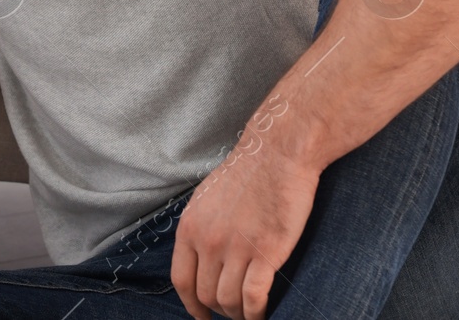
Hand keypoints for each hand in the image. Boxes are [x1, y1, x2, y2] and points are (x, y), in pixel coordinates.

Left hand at [170, 119, 318, 319]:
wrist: (277, 154)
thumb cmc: (247, 174)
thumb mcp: (207, 200)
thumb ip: (200, 230)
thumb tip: (200, 258)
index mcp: (189, 227)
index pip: (181, 280)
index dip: (191, 305)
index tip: (202, 316)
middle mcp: (207, 241)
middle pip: (206, 295)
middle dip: (220, 310)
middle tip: (234, 311)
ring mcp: (235, 248)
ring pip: (229, 301)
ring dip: (239, 314)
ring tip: (249, 313)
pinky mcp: (266, 252)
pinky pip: (254, 298)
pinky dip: (257, 314)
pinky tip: (263, 314)